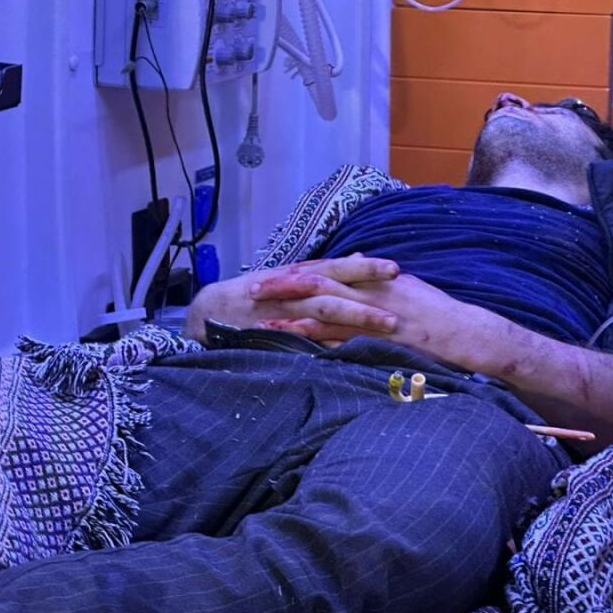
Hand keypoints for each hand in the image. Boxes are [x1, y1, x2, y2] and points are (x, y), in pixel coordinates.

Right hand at [184, 254, 400, 343]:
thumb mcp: (293, 273)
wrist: (212, 310)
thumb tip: (361, 256)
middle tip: (399, 309)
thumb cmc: (260, 291)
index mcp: (302, 274)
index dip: (366, 269)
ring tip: (386, 329)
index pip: (339, 268)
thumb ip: (327, 269)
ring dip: (355, 322)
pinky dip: (328, 348)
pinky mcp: (276, 337)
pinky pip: (306, 344)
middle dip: (367, 300)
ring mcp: (285, 315)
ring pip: (324, 317)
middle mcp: (295, 291)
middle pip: (336, 293)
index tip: (396, 269)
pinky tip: (353, 355)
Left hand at [256, 271, 505, 371]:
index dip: (298, 274)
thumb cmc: (439, 315)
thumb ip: (376, 277)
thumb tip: (353, 261)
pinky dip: (316, 339)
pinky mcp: (380, 339)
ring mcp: (375, 316)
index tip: (270, 276)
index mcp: (376, 279)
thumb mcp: (406, 288)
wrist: (468, 334)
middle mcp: (372, 292)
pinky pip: (343, 337)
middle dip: (284, 288)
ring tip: (261, 319)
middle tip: (252, 290)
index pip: (329, 272)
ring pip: (325, 310)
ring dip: (291, 314)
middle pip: (319, 286)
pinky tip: (295, 343)